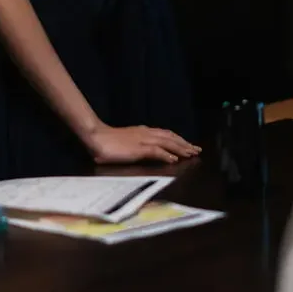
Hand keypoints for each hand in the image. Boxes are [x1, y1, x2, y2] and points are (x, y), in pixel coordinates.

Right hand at [84, 124, 201, 165]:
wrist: (96, 137)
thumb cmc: (107, 141)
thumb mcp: (127, 141)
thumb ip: (137, 144)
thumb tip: (148, 151)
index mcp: (143, 131)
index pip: (165, 134)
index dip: (178, 139)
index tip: (188, 145)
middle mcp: (146, 133)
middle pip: (170, 137)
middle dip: (184, 143)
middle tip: (196, 150)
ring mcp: (143, 140)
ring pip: (167, 142)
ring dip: (180, 148)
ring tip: (191, 154)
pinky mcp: (138, 148)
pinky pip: (156, 151)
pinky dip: (167, 154)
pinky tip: (174, 159)